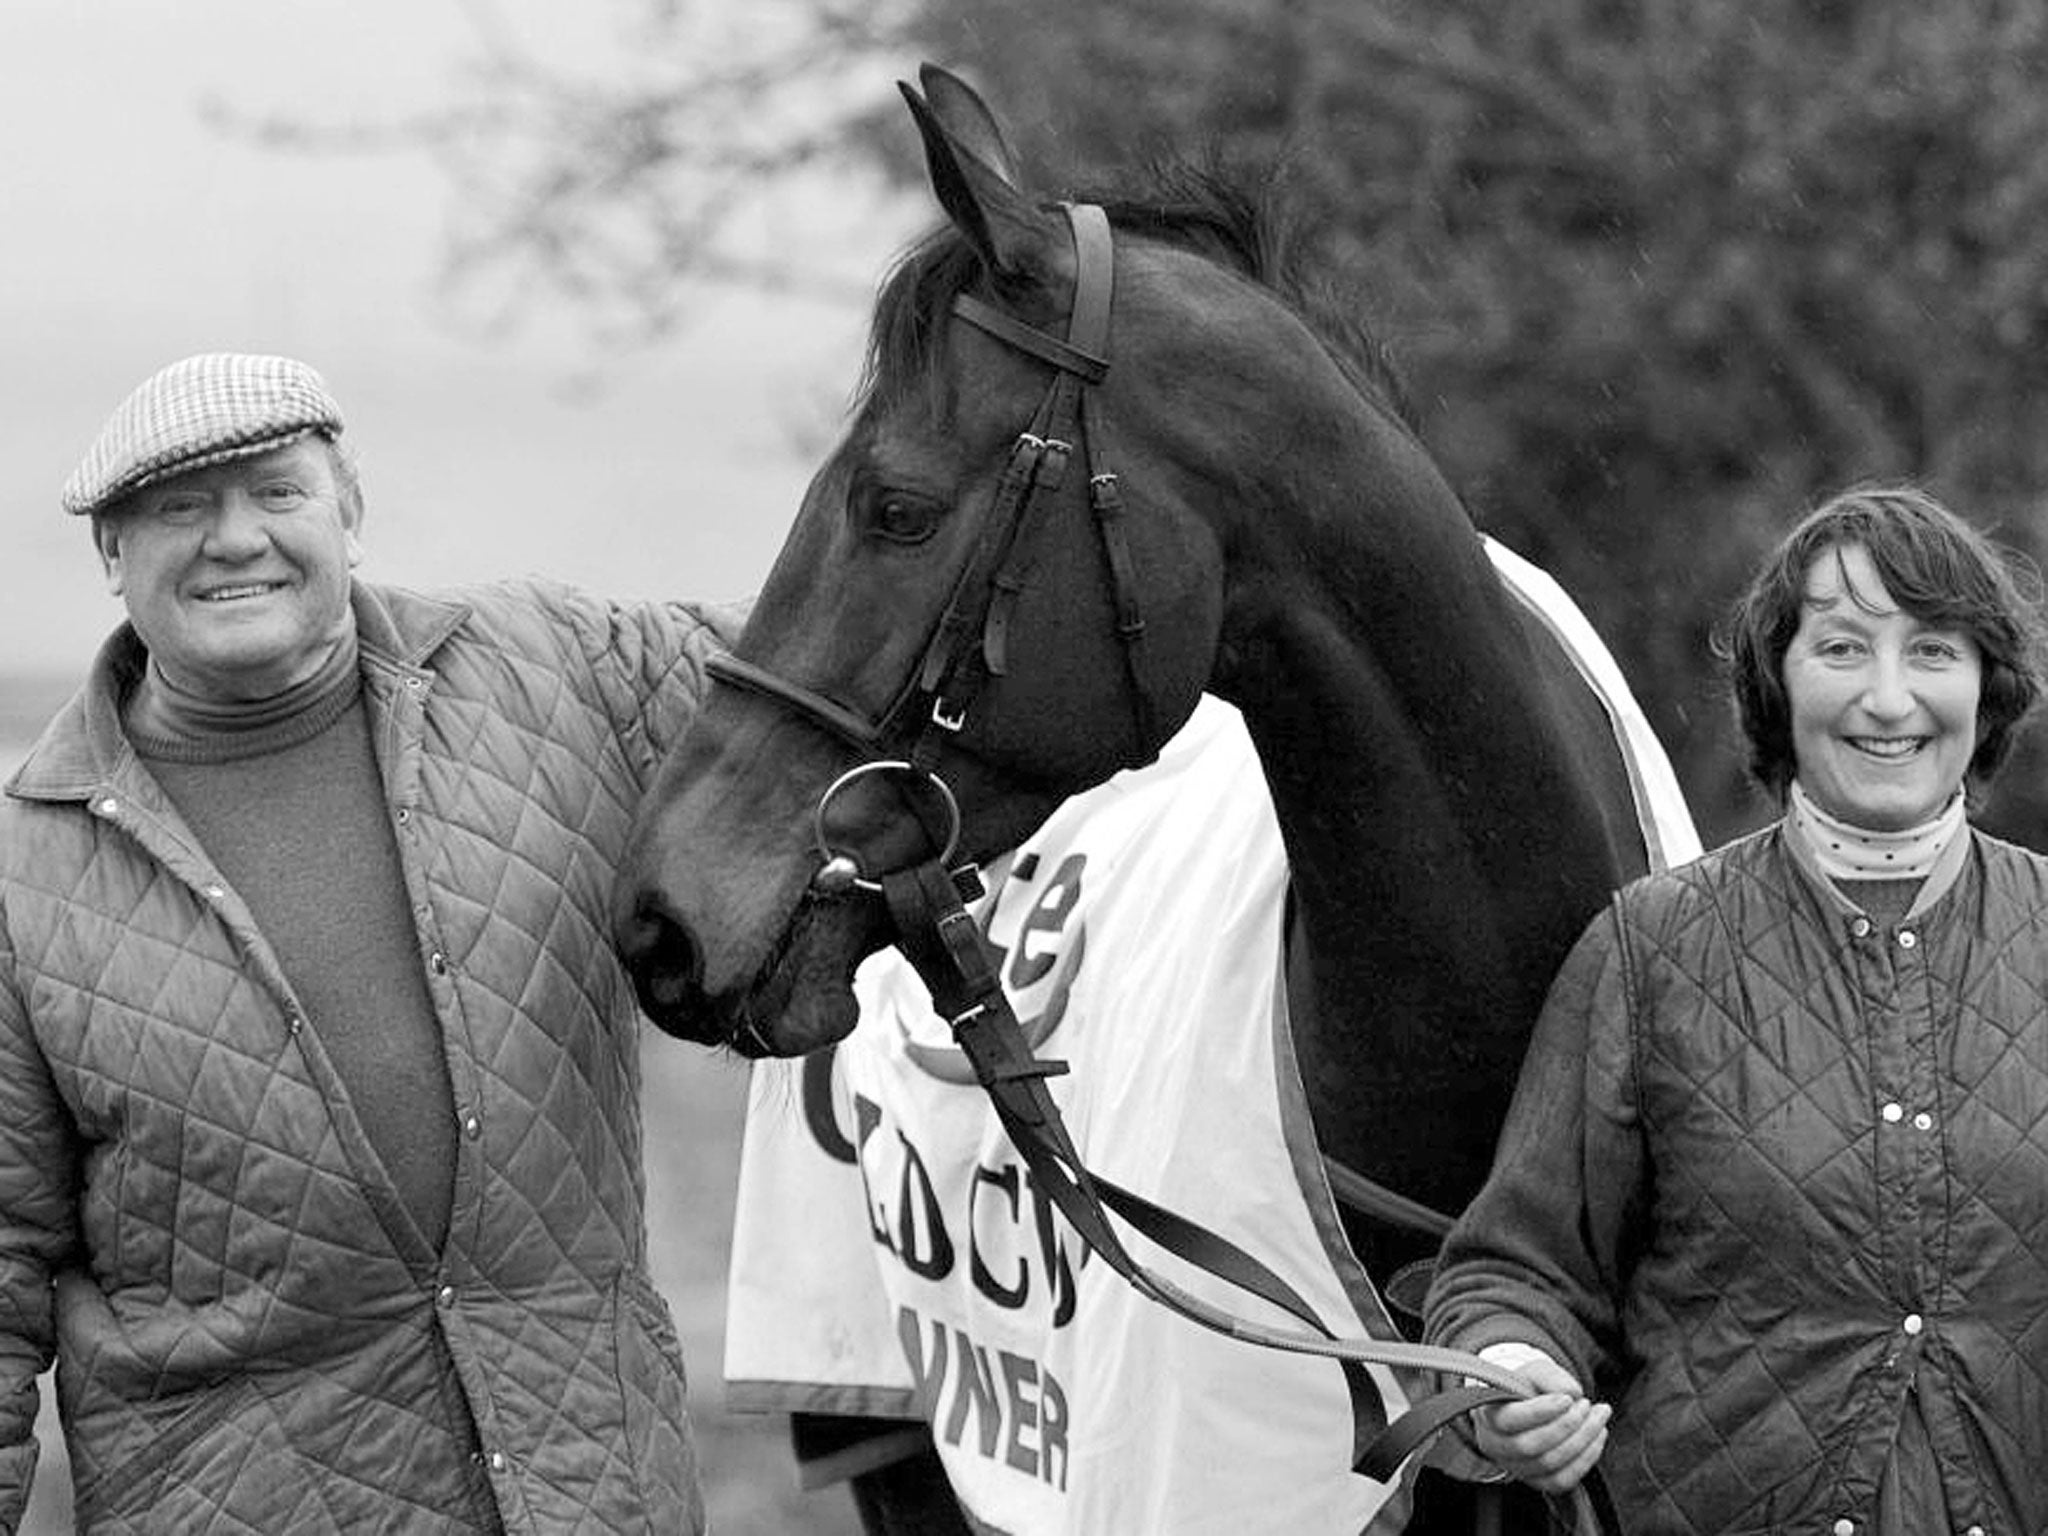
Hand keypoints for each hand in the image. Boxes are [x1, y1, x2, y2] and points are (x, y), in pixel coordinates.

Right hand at [1470, 1345, 1609, 1492]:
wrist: (1522, 1408)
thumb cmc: (1524, 1388)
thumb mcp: (1533, 1371)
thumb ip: (1550, 1376)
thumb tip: (1571, 1392)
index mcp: (1489, 1415)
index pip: (1511, 1420)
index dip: (1541, 1411)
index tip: (1568, 1399)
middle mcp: (1497, 1446)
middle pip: (1531, 1446)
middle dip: (1567, 1426)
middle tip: (1587, 1405)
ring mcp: (1516, 1467)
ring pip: (1550, 1465)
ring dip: (1582, 1441)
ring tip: (1598, 1417)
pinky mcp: (1537, 1481)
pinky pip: (1563, 1480)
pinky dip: (1586, 1459)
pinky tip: (1597, 1437)